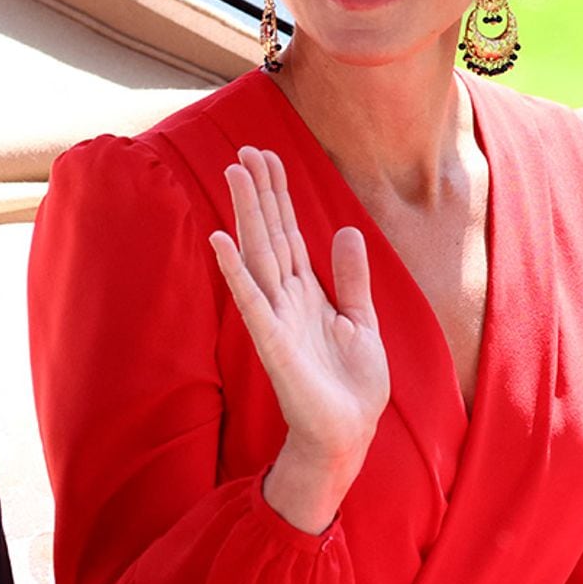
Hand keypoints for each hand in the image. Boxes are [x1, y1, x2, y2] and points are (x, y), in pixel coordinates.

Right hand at [209, 146, 389, 532]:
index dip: (279, 193)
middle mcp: (286, 296)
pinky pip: (251, 300)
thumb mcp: (362, 320)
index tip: (267, 155)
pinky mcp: (271, 342)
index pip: (288, 230)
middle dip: (259, 191)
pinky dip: (235, 271)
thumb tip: (347, 230)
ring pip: (258, 253)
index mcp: (306, 289)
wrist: (349, 434)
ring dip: (246, 213)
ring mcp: (275, 316)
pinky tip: (220, 240)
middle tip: (246, 150)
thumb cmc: (352, 384)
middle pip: (269, 232)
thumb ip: (351, 277)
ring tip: (235, 174)